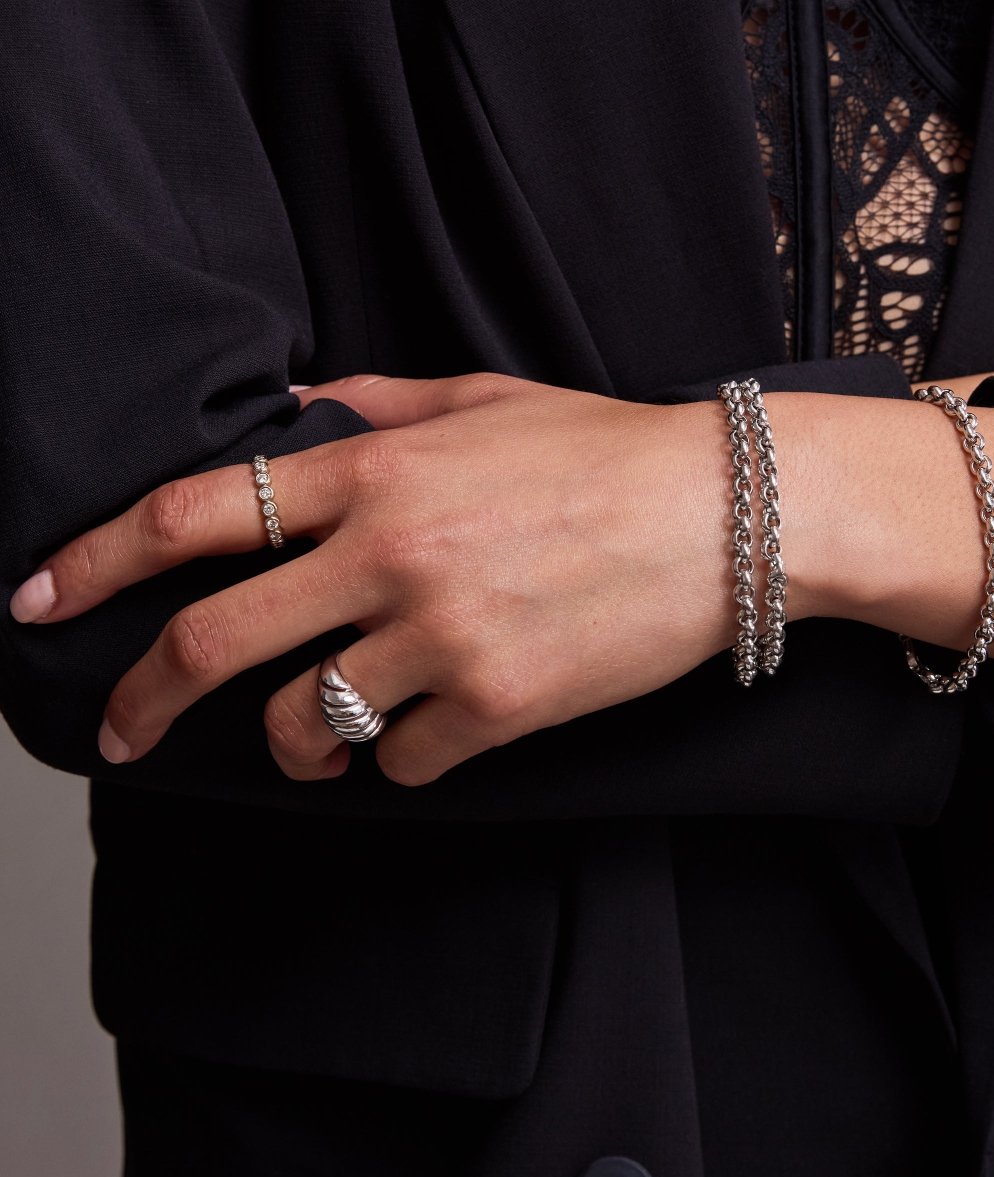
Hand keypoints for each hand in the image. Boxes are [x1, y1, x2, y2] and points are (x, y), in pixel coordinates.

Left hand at [10, 374, 772, 784]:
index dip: (94, 559)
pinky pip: (407, 761)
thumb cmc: (607, 450)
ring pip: (310, 726)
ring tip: (318, 738)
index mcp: (375, 472)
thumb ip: (374, 409)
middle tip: (123, 731)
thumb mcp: (484, 401)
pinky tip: (437, 727)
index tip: (40, 599)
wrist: (728, 512)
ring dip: (297, 744)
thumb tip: (293, 416)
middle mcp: (392, 556)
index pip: (193, 515)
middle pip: (213, 642)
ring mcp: (445, 637)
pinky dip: (404, 757)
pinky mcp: (502, 706)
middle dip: (144, 697)